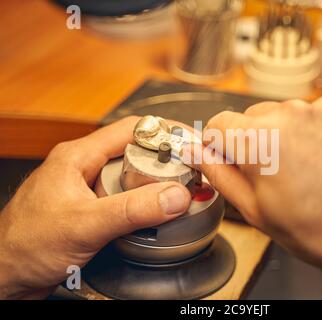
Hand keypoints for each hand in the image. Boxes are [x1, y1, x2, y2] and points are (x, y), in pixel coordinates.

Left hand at [0, 116, 190, 298]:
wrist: (2, 276)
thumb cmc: (23, 246)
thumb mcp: (84, 225)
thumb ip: (132, 210)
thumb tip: (174, 196)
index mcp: (78, 156)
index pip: (131, 129)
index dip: (165, 131)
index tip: (191, 143)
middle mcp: (83, 168)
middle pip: (135, 153)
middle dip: (165, 162)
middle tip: (190, 175)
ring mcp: (86, 190)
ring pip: (131, 178)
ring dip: (154, 186)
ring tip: (177, 195)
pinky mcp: (89, 210)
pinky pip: (123, 199)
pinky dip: (142, 205)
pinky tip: (151, 216)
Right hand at [202, 97, 321, 298]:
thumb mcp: (257, 211)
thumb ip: (220, 175)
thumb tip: (198, 152)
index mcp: (261, 140)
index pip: (218, 123)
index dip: (218, 145)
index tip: (228, 161)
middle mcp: (291, 113)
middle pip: (252, 117)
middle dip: (253, 142)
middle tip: (273, 175)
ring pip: (285, 115)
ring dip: (286, 137)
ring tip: (307, 171)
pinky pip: (317, 115)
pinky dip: (316, 133)